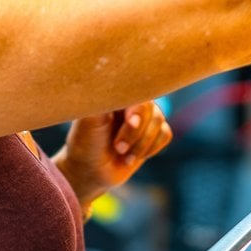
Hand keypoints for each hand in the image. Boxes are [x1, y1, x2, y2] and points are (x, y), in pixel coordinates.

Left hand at [55, 101, 172, 209]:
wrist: (89, 170)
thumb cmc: (85, 142)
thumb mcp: (90, 119)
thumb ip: (105, 98)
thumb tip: (117, 79)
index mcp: (116, 92)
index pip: (137, 90)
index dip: (137, 109)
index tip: (129, 123)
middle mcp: (132, 102)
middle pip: (151, 108)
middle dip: (135, 133)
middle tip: (117, 147)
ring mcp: (144, 117)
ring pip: (159, 122)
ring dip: (141, 144)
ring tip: (122, 154)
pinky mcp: (153, 134)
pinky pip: (165, 134)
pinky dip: (150, 148)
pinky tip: (132, 156)